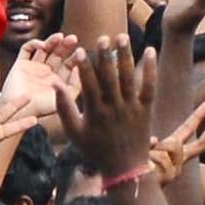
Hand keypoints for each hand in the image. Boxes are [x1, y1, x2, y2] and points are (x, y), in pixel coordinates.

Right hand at [60, 34, 162, 180]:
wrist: (125, 168)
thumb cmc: (95, 149)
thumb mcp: (75, 132)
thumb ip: (64, 107)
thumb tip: (54, 82)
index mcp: (95, 113)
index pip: (89, 86)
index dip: (85, 68)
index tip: (81, 51)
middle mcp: (114, 109)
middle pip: (110, 79)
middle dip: (106, 57)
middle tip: (104, 38)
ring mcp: (132, 108)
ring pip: (129, 79)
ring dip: (126, 57)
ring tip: (122, 36)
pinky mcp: (146, 109)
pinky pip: (149, 87)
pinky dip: (150, 69)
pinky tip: (150, 50)